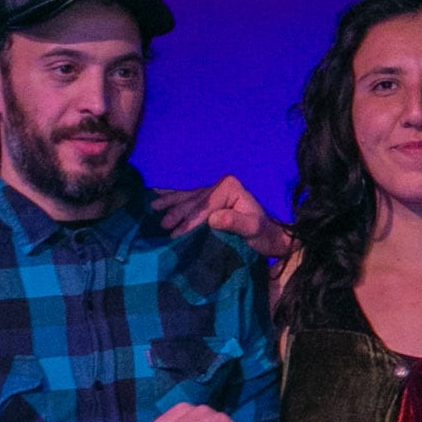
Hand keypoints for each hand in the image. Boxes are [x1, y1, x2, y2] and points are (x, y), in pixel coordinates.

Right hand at [155, 176, 292, 260]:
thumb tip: (213, 218)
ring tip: (151, 209)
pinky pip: (185, 195)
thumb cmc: (263, 235)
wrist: (269, 236)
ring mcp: (212, 190)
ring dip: (168, 204)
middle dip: (176, 214)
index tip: (178, 234)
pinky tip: (153, 194)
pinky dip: (169, 196)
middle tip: (163, 227)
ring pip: (185, 197)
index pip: (205, 205)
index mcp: (230, 187)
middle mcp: (219, 185)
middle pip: (192, 200)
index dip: (191, 221)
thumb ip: (236, 222)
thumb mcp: (253, 229)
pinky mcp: (207, 198)